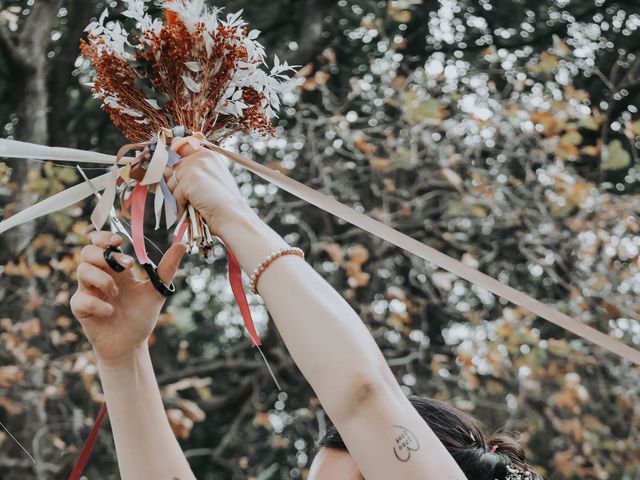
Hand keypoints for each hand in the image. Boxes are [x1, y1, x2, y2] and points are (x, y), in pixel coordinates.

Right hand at [70, 231, 186, 365]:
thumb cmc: (141, 316)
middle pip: (87, 252)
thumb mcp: (157, 290)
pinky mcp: (81, 309)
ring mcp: (88, 292)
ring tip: (117, 293)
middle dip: (104, 254)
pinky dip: (97, 303)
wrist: (131, 344)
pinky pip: (81, 299)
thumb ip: (167, 268)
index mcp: (115, 269)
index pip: (100, 242)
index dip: (104, 236)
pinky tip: (110, 311)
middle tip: (126, 264)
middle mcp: (99, 276)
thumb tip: (181, 244)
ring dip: (102, 279)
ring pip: (82, 271)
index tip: (119, 241)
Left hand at [164, 138, 254, 234]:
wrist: (231, 216)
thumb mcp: (208, 180)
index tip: (172, 167)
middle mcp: (201, 156)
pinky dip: (180, 206)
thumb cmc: (222, 203)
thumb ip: (190, 171)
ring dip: (177, 197)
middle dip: (175, 184)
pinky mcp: (190, 178)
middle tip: (189, 197)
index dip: (173, 155)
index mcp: (208, 154)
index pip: (181, 145)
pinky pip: (174, 194)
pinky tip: (191, 210)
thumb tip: (164, 170)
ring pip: (170, 182)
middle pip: (172, 168)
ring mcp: (195, 165)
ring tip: (192, 204)